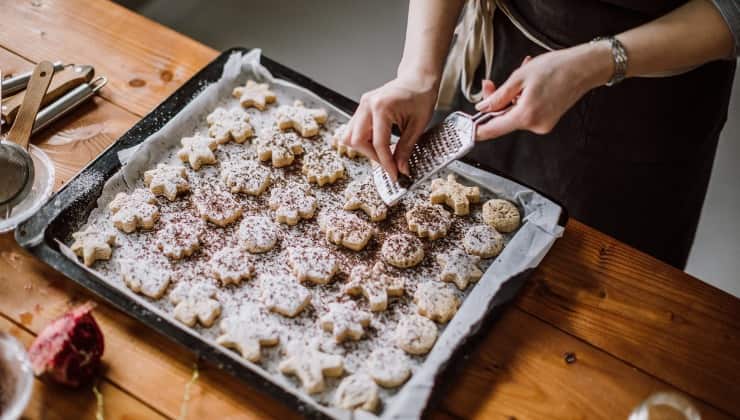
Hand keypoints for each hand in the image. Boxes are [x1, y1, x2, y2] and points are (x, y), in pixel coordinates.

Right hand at [342, 75, 437, 179]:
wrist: (418, 78)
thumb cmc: (421, 95)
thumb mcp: (418, 125)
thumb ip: (406, 148)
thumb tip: (400, 168)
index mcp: (382, 107)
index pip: (378, 143)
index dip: (386, 163)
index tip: (395, 174)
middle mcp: (367, 105)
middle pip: (356, 141)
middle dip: (372, 156)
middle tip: (389, 164)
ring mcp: (362, 105)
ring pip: (350, 136)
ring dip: (365, 149)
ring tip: (383, 153)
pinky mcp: (362, 108)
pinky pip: (354, 129)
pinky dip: (365, 140)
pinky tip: (379, 143)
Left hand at [474, 43, 612, 139]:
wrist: (584, 68)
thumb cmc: (556, 68)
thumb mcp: (520, 77)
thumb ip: (498, 96)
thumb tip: (482, 108)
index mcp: (526, 115)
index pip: (493, 129)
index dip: (477, 130)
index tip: (465, 130)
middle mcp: (535, 125)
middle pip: (503, 120)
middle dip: (494, 103)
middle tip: (490, 84)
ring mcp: (542, 125)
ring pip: (514, 115)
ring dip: (510, 98)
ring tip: (520, 77)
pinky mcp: (547, 121)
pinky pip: (526, 113)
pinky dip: (521, 100)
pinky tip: (527, 85)